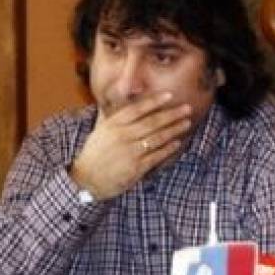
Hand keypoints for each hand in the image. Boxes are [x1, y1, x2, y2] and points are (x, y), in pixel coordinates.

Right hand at [69, 91, 193, 199]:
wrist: (86, 180)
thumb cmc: (94, 153)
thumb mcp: (99, 130)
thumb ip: (110, 113)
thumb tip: (114, 94)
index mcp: (112, 125)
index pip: (136, 109)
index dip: (154, 101)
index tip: (169, 95)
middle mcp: (122, 136)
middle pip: (152, 122)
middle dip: (172, 114)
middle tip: (187, 108)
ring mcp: (130, 152)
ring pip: (157, 138)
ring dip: (174, 129)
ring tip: (186, 123)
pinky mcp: (136, 168)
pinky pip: (156, 155)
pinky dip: (168, 149)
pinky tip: (177, 143)